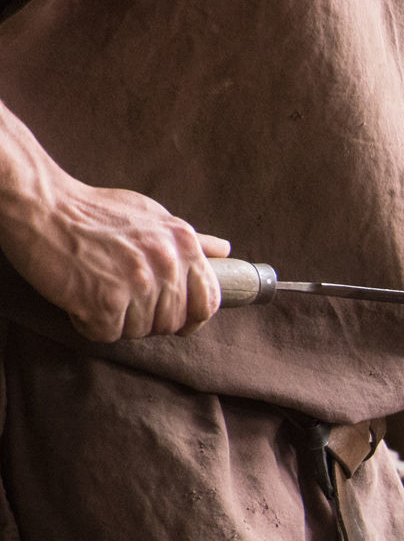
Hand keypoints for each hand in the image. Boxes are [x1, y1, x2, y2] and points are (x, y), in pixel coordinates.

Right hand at [0, 177, 230, 342]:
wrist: (41, 206)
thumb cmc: (94, 211)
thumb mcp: (152, 215)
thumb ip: (190, 239)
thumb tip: (224, 250)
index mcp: (183, 244)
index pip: (209, 300)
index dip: (194, 317)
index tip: (180, 321)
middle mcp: (166, 264)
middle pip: (172, 322)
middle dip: (149, 320)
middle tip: (122, 301)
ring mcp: (137, 284)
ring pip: (140, 332)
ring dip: (117, 321)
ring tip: (97, 291)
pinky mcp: (105, 301)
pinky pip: (107, 334)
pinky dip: (90, 324)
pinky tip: (80, 299)